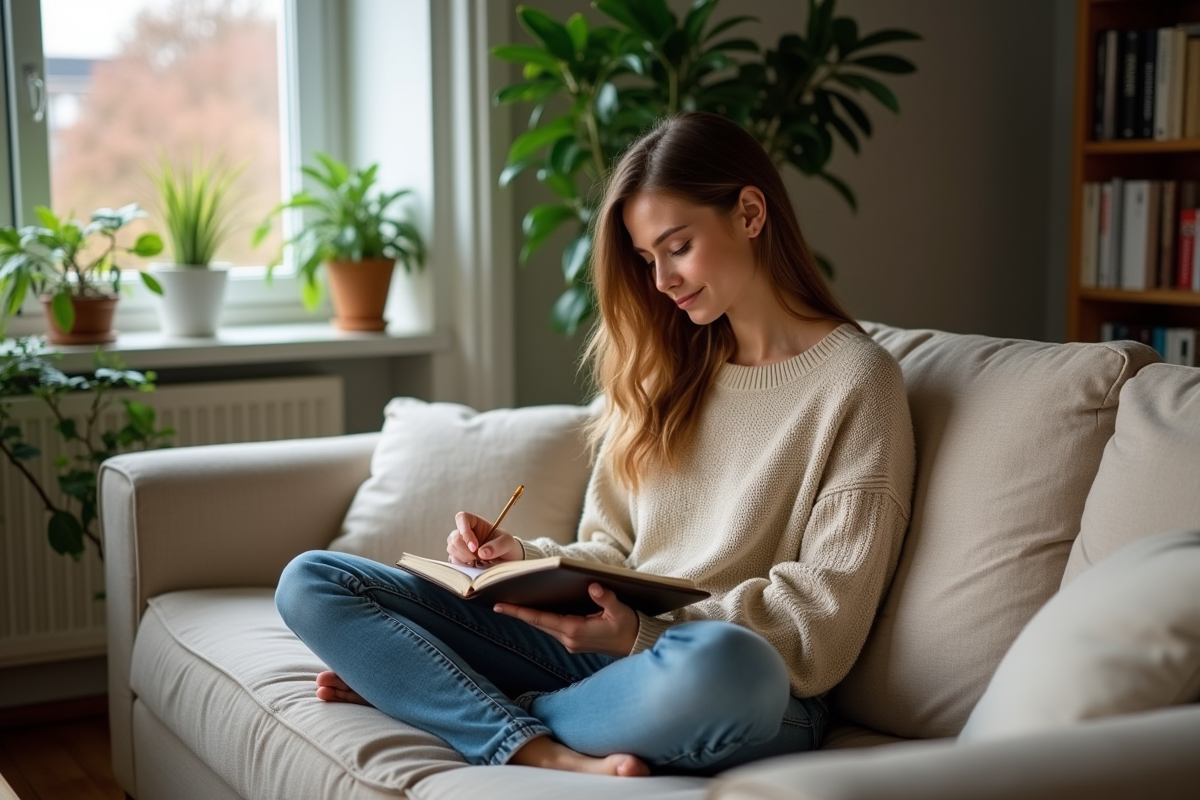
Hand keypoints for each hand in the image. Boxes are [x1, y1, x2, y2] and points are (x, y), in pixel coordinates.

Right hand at [446, 510, 523, 565]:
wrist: (508, 561)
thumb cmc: (507, 546)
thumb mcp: (508, 542)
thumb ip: (498, 545)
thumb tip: (482, 553)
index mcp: (475, 522)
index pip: (462, 518)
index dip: (465, 531)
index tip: (474, 547)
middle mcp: (465, 533)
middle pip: (454, 537)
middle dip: (465, 550)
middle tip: (479, 559)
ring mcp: (460, 546)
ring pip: (451, 548)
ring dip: (463, 558)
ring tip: (478, 563)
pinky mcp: (459, 558)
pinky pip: (452, 561)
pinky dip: (461, 565)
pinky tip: (472, 567)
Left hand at [494, 583, 638, 656]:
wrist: (635, 645)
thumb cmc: (628, 626)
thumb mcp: (619, 610)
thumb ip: (605, 598)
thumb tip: (593, 586)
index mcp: (576, 630)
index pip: (541, 619)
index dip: (520, 612)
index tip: (500, 606)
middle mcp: (569, 639)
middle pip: (537, 623)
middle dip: (518, 612)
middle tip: (497, 601)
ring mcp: (570, 642)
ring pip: (543, 626)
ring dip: (529, 616)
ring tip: (511, 603)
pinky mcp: (574, 642)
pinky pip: (552, 628)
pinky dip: (541, 618)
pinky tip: (535, 609)